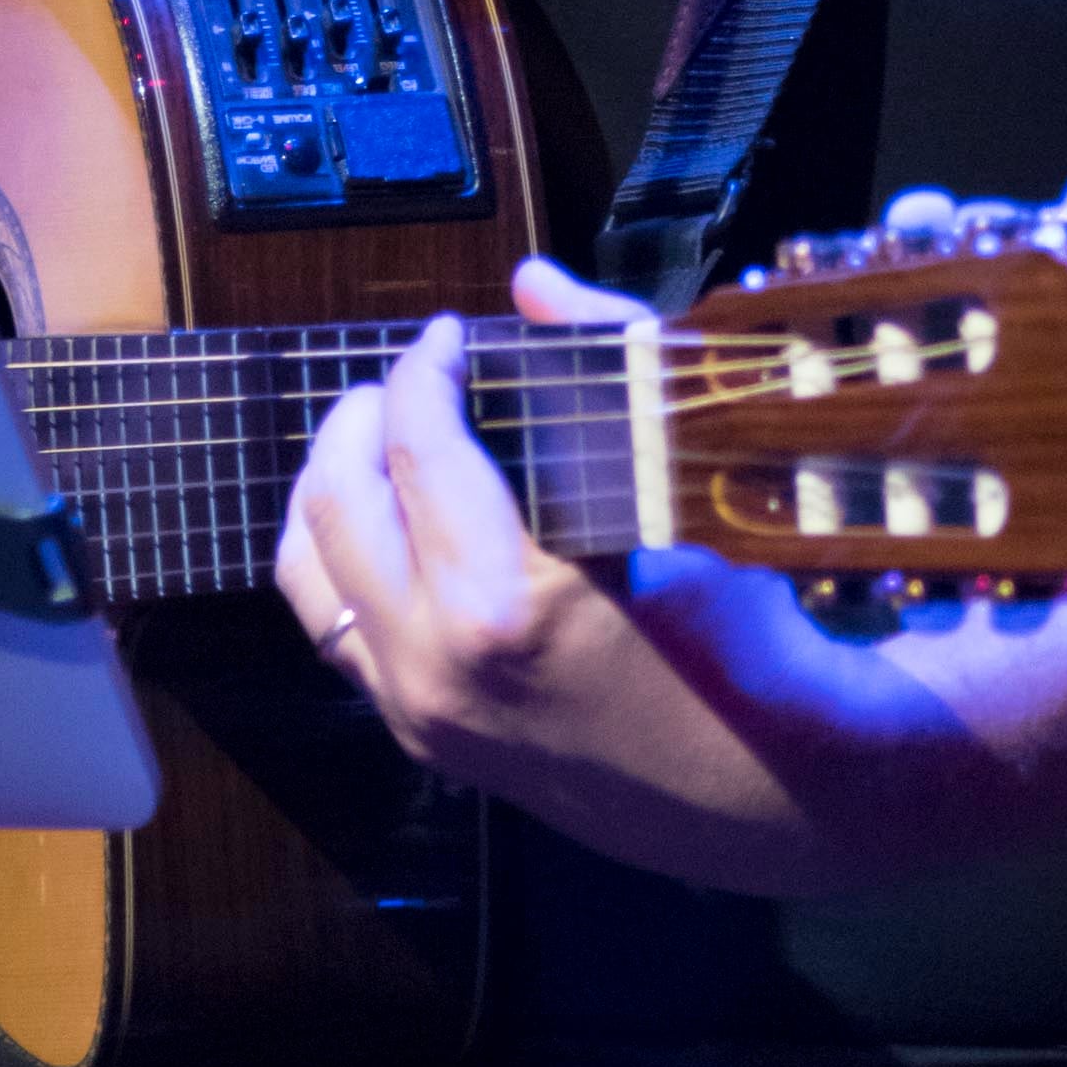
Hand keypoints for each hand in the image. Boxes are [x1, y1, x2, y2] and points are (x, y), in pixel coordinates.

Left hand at [273, 256, 908, 884]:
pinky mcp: (416, 733)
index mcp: (501, 604)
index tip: (450, 335)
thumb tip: (531, 282)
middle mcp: (434, 665)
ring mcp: (415, 709)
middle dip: (363, 415)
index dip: (423, 369)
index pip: (418, 446)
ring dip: (333, 483)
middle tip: (415, 379)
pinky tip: (391, 520)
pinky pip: (334, 627)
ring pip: (308, 571)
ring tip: (383, 438)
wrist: (758, 784)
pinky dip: (342, 556)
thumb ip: (604, 361)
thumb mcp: (683, 486)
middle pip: (339, 502)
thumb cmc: (737, 627)